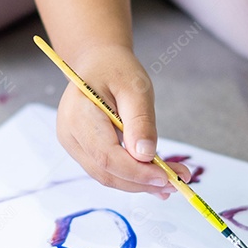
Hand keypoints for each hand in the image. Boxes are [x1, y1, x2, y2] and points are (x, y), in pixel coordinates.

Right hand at [56, 45, 190, 196]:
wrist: (97, 63)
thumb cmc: (115, 69)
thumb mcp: (135, 87)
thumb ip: (140, 121)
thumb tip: (146, 156)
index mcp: (78, 115)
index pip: (106, 156)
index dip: (137, 172)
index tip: (167, 176)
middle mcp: (70, 135)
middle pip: (106, 171)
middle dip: (142, 182)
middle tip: (177, 182)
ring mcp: (74, 145)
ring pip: (107, 176)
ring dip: (139, 184)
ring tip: (171, 182)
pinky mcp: (83, 151)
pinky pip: (107, 170)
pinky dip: (132, 176)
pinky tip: (155, 178)